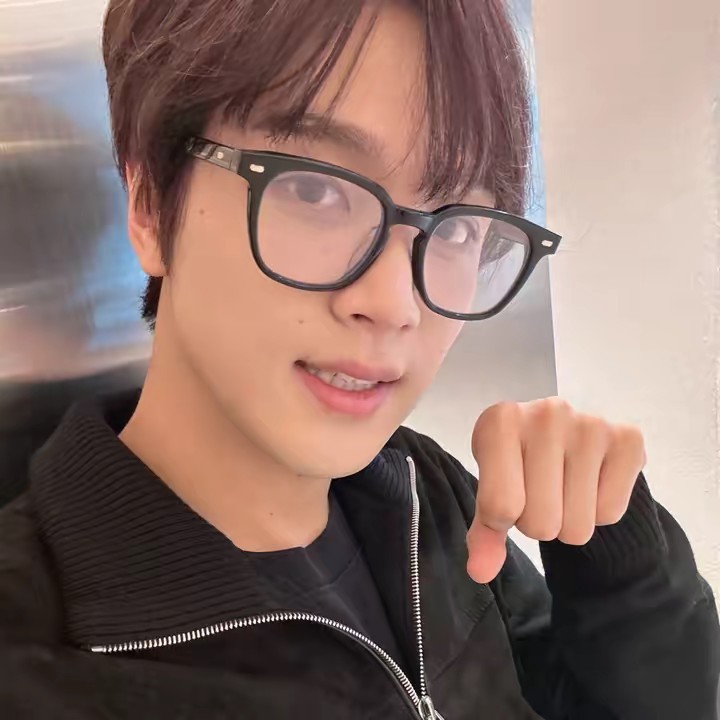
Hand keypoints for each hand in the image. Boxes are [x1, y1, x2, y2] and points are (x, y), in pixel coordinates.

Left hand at [466, 397, 646, 583]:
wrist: (564, 435)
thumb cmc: (518, 463)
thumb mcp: (491, 490)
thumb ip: (484, 533)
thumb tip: (480, 572)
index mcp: (501, 421)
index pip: (500, 507)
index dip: (502, 520)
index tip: (506, 497)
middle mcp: (546, 414)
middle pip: (542, 524)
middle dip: (539, 523)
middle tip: (540, 493)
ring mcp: (590, 424)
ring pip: (578, 526)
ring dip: (570, 521)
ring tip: (564, 487)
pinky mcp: (628, 438)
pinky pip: (610, 513)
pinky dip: (599, 510)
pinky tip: (591, 481)